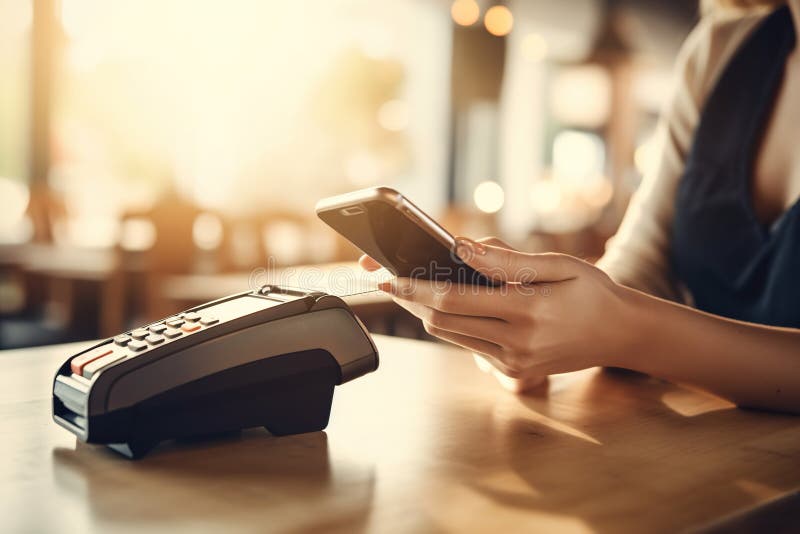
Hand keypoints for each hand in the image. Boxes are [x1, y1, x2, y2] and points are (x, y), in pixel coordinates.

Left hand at [363, 237, 637, 390]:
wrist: (621, 335)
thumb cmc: (593, 292)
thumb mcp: (559, 265)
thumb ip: (508, 260)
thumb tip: (462, 247)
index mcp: (526, 312)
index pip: (454, 300)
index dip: (414, 288)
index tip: (386, 277)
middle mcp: (515, 344)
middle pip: (441, 321)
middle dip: (410, 300)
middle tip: (389, 278)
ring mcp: (513, 362)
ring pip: (450, 335)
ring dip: (428, 311)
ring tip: (411, 287)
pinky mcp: (513, 371)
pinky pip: (468, 345)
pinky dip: (453, 323)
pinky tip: (449, 304)